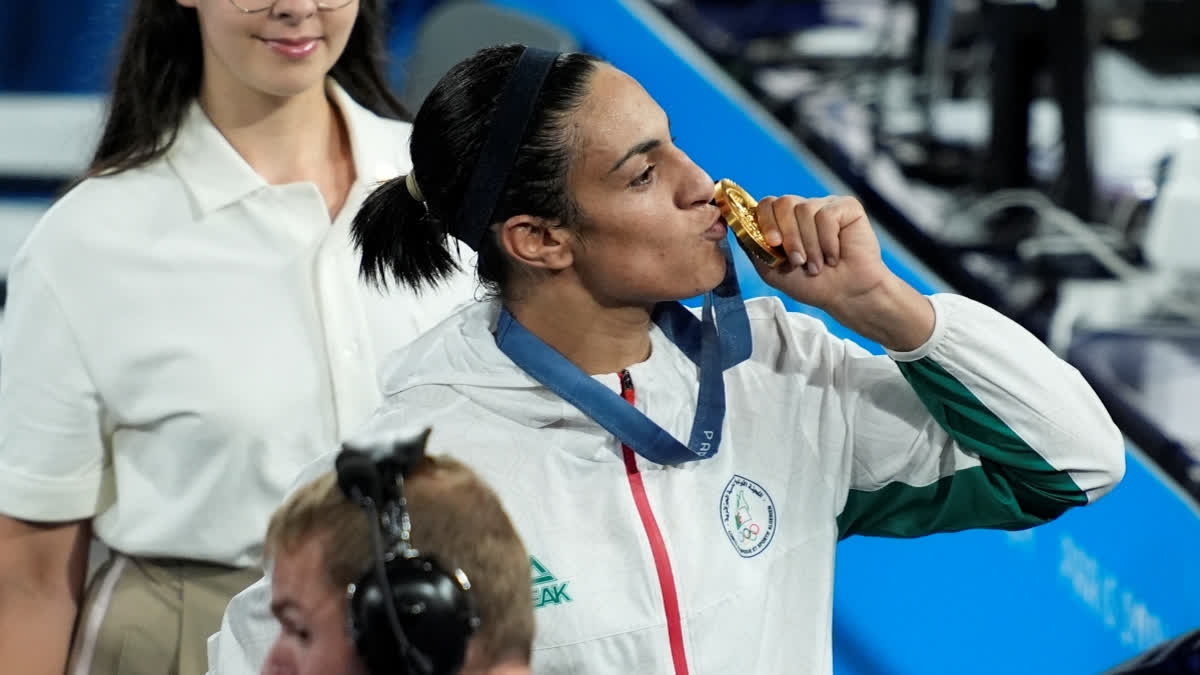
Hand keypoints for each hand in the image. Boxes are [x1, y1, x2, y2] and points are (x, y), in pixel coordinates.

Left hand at [752, 194, 934, 350]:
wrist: (845, 294)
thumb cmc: (811, 284)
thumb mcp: (771, 270)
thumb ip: (753, 247)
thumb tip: (735, 225)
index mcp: (785, 221)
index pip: (766, 204)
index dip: (765, 221)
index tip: (773, 244)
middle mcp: (803, 209)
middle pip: (783, 203)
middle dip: (787, 235)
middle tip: (796, 260)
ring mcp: (825, 206)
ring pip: (804, 210)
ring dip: (809, 245)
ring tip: (817, 265)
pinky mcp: (846, 207)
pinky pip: (827, 215)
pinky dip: (828, 241)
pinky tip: (835, 256)